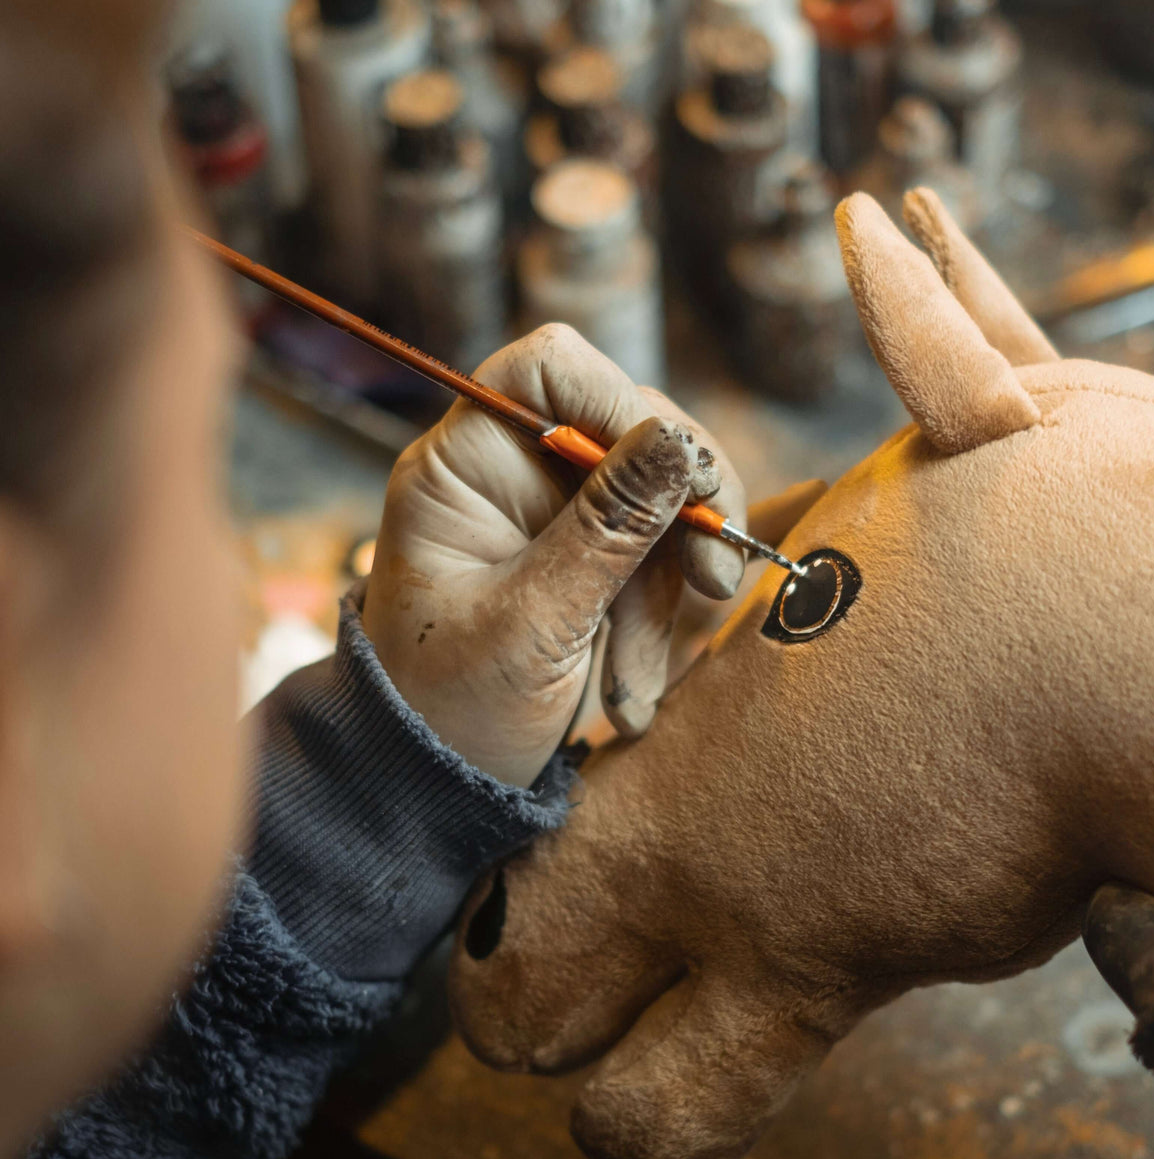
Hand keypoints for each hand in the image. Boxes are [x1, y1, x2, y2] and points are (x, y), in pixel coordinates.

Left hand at [362, 325, 746, 786]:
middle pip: (627, 432)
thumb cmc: (448, 708)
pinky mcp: (579, 558)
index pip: (550, 371)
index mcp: (462, 469)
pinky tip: (632, 690)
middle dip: (678, 514)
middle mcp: (505, 474)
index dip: (626, 404)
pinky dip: (656, 621)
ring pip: (655, 501)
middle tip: (715, 583)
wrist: (429, 784)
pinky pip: (649, 556)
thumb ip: (607, 531)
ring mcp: (545, 515)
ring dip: (667, 594)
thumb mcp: (534, 625)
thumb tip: (681, 442)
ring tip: (635, 688)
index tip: (685, 478)